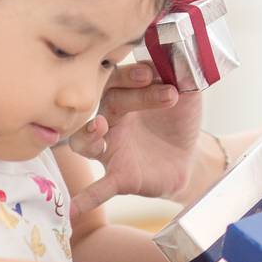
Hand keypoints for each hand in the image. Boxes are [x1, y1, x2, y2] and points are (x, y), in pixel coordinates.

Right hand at [70, 63, 203, 218]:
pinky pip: (99, 187)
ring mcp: (111, 148)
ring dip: (89, 133)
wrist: (189, 155)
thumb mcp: (187, 92)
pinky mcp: (119, 176)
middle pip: (107, 103)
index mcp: (125, 94)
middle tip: (155, 89)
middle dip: (129, 94)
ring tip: (100, 128)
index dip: (132, 74)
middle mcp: (110, 118)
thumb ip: (182, 73)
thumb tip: (181, 51)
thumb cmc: (177, 119)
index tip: (151, 74)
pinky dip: (86, 197)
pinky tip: (72, 210)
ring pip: (85, 140)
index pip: (119, 78)